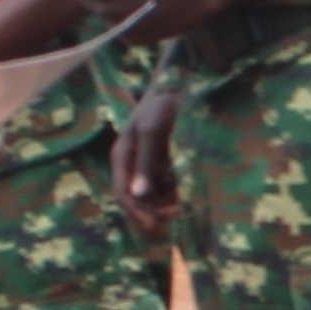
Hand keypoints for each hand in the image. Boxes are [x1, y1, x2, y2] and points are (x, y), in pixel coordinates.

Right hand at [111, 80, 185, 224]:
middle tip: (177, 216)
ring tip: (184, 208)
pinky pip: (165, 184)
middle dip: (153, 210)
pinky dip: (174, 193)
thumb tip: (138, 194)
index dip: (136, 211)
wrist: (179, 85)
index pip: (122, 192)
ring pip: (152, 193)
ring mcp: (148, 162)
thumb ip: (145, 163)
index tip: (154, 224)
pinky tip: (188, 198)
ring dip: (164, 205)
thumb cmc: (161, 105)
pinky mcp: (164, 160)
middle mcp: (132, 162)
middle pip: (136, 196)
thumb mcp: (152, 132)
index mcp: (122, 156)